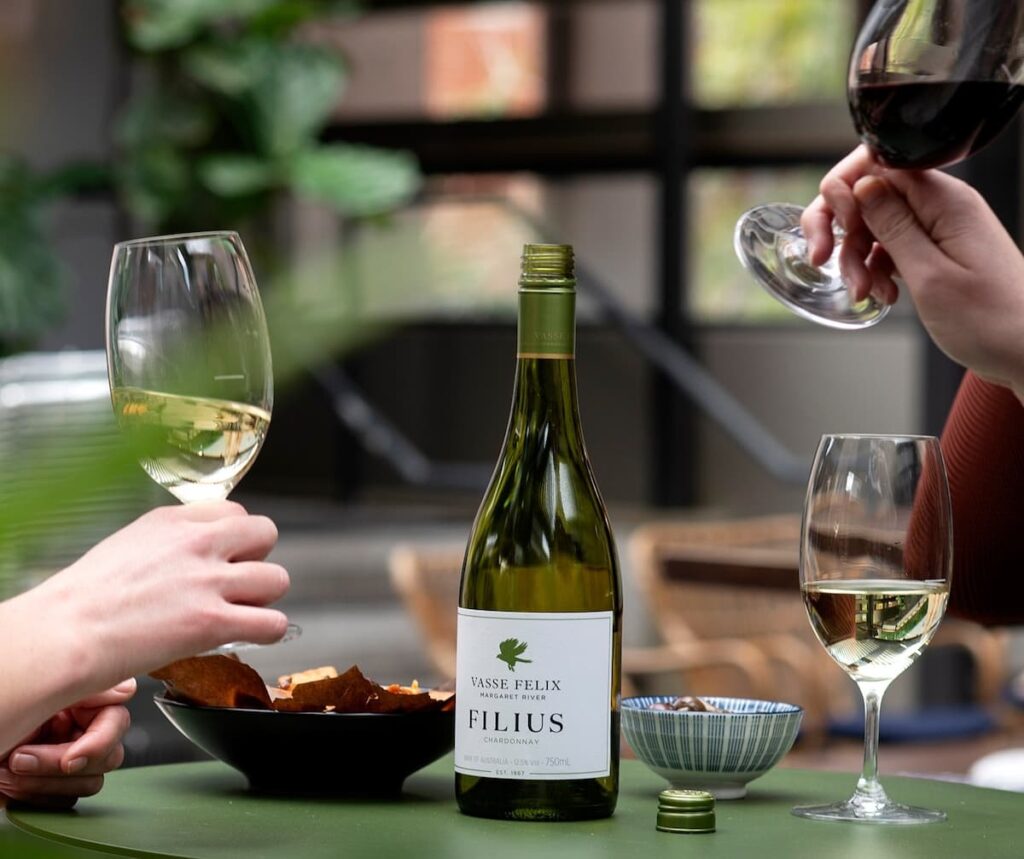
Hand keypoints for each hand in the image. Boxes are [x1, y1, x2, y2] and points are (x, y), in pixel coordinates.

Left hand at [0, 680, 134, 808]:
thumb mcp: (35, 696)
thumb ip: (86, 688)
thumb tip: (127, 689)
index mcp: (79, 697)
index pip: (117, 718)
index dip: (98, 742)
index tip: (69, 758)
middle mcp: (77, 724)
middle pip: (109, 753)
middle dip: (60, 765)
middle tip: (21, 760)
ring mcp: (64, 754)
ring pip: (90, 781)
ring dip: (45, 784)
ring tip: (8, 771)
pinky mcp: (50, 784)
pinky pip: (67, 799)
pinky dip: (37, 796)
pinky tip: (9, 784)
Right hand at [36, 501, 290, 694]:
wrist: (64, 633)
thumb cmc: (83, 599)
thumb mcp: (129, 544)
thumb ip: (171, 542)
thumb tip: (194, 553)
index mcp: (174, 520)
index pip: (235, 511)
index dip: (235, 538)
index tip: (224, 557)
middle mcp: (198, 543)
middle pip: (266, 535)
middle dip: (256, 560)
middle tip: (235, 584)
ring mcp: (208, 582)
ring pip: (277, 579)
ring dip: (263, 599)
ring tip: (239, 613)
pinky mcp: (213, 622)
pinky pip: (273, 623)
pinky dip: (268, 632)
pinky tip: (250, 636)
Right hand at [801, 145, 1023, 398]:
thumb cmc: (990, 319)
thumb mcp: (929, 274)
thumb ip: (892, 226)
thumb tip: (861, 185)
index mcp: (945, 201)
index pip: (878, 163)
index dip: (845, 191)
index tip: (838, 230)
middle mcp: (942, 206)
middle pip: (870, 194)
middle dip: (841, 228)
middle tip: (824, 261)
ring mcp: (939, 228)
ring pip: (876, 225)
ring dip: (857, 258)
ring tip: (865, 292)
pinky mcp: (937, 251)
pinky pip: (891, 247)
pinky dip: (876, 270)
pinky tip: (881, 295)